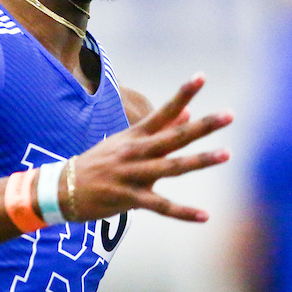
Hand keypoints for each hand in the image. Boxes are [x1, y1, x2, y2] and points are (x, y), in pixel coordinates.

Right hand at [68, 73, 231, 222]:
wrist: (62, 189)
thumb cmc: (101, 164)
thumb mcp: (127, 142)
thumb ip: (160, 129)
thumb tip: (188, 112)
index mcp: (136, 136)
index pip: (163, 111)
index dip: (183, 94)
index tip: (202, 76)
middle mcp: (136, 152)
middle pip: (174, 136)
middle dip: (203, 126)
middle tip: (229, 115)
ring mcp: (132, 174)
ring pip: (172, 167)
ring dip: (200, 160)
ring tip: (227, 154)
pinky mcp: (128, 198)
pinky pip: (161, 206)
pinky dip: (183, 212)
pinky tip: (204, 216)